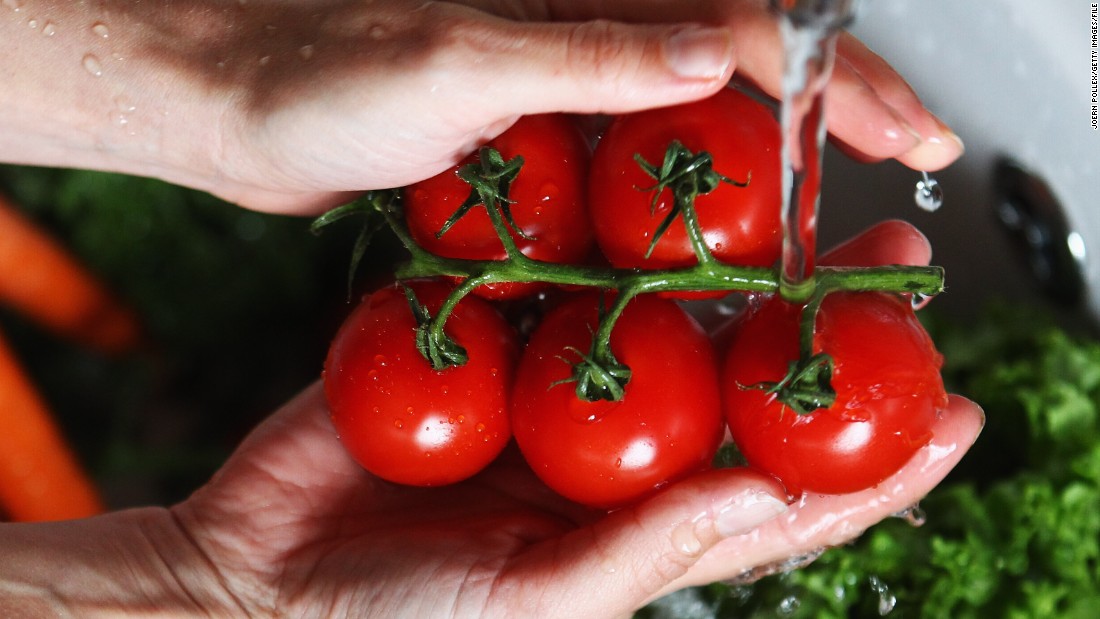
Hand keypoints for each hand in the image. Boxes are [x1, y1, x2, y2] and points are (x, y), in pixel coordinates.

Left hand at [2, 1, 962, 214]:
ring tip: (816, 218)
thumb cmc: (318, 79)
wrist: (237, 111)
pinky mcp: (527, 141)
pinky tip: (696, 241)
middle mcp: (579, 40)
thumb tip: (711, 55)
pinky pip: (622, 171)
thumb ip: (589, 59)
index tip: (910, 128)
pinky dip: (673, 204)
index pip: (746, 32)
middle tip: (896, 168)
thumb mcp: (458, 65)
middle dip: (825, 119)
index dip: (838, 81)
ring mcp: (556, 92)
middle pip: (736, 74)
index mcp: (581, 6)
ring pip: (687, 126)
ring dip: (757, 167)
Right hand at [148, 221, 978, 617]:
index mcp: (637, 530)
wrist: (256, 575)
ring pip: (659, 323)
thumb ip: (651, 549)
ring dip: (725, 273)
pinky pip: (549, 293)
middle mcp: (608, 460)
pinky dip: (590, 254)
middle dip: (818, 333)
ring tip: (791, 219)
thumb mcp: (538, 599)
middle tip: (888, 273)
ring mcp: (547, 399)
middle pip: (738, 387)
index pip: (781, 498)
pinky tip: (639, 209)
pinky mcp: (485, 351)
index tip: (956, 414)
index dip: (875, 464)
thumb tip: (772, 504)